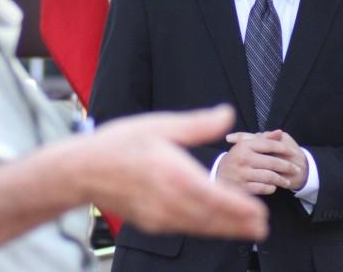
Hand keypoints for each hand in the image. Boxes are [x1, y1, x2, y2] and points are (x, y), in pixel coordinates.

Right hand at [72, 105, 267, 240]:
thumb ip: (197, 124)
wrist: (81, 171)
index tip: (259, 212)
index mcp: (174, 175)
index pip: (214, 197)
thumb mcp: (160, 126)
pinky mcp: (149, 222)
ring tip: (247, 230)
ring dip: (225, 229)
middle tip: (262, 227)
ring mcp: (158, 216)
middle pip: (211, 218)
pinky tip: (213, 225)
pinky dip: (203, 228)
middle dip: (239, 223)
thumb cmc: (118, 144)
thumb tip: (227, 113)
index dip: (239, 208)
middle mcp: (168, 201)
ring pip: (198, 226)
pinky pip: (183, 228)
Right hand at [222, 129, 308, 193]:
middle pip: (272, 162)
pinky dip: (271, 188)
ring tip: (287, 181)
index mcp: (244, 145)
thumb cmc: (236, 158)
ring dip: (282, 180)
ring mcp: (242, 174)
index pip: (269, 145)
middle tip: (297, 170)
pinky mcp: (242, 188)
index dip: (284, 148)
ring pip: (270, 177)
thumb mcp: (246, 145)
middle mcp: (243, 158)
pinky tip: (273, 187)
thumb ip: (263, 138)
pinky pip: (263, 188)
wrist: (217, 175)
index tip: (295, 153)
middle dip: (288, 166)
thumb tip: (279, 132)